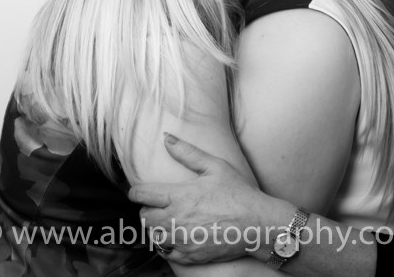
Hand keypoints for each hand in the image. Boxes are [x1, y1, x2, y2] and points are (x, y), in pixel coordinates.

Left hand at [128, 133, 271, 264]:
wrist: (257, 224)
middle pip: (143, 217)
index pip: (141, 195)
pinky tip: (179, 235)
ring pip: (152, 235)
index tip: (141, 191)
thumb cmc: (238, 193)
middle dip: (148, 209)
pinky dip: (167, 244)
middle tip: (160, 205)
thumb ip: (188, 153)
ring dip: (157, 227)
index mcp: (179, 196)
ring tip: (170, 219)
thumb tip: (166, 138)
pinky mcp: (189, 256)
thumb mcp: (216, 166)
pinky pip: (165, 252)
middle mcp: (175, 220)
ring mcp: (181, 240)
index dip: (136, 192)